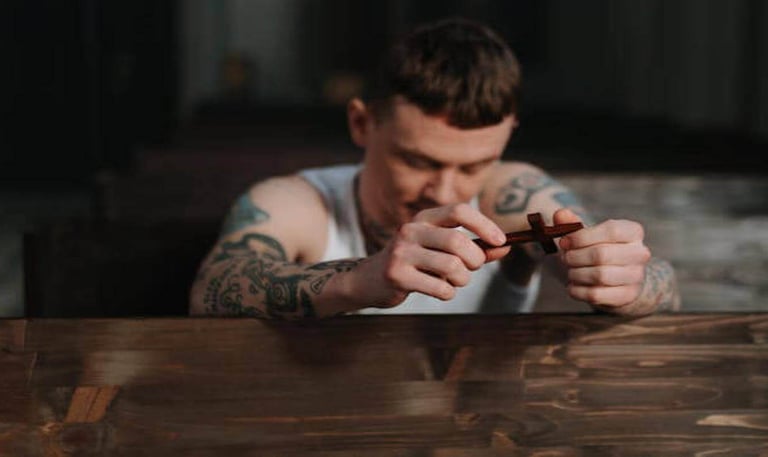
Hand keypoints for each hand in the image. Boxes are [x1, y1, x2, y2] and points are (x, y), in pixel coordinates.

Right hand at [351, 203, 509, 307]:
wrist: (369, 280)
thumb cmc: (414, 263)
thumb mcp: (440, 250)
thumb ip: (473, 248)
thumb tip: (506, 246)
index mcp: (424, 218)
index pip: (459, 211)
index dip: (484, 225)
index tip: (500, 241)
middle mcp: (410, 230)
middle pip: (458, 242)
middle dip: (475, 260)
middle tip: (472, 269)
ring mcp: (401, 252)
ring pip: (452, 267)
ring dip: (462, 280)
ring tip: (454, 282)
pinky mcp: (397, 275)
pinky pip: (440, 288)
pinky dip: (448, 293)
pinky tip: (438, 291)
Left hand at [555, 208, 650, 309]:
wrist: (620, 279)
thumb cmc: (600, 250)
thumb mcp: (587, 235)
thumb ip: (571, 223)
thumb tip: (560, 213)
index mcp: (633, 232)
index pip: (610, 231)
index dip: (582, 237)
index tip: (564, 242)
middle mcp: (640, 253)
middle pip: (601, 254)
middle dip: (575, 257)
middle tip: (565, 258)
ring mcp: (636, 276)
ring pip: (599, 276)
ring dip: (576, 274)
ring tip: (571, 271)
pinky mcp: (627, 296)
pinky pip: (596, 295)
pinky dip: (578, 291)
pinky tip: (573, 285)